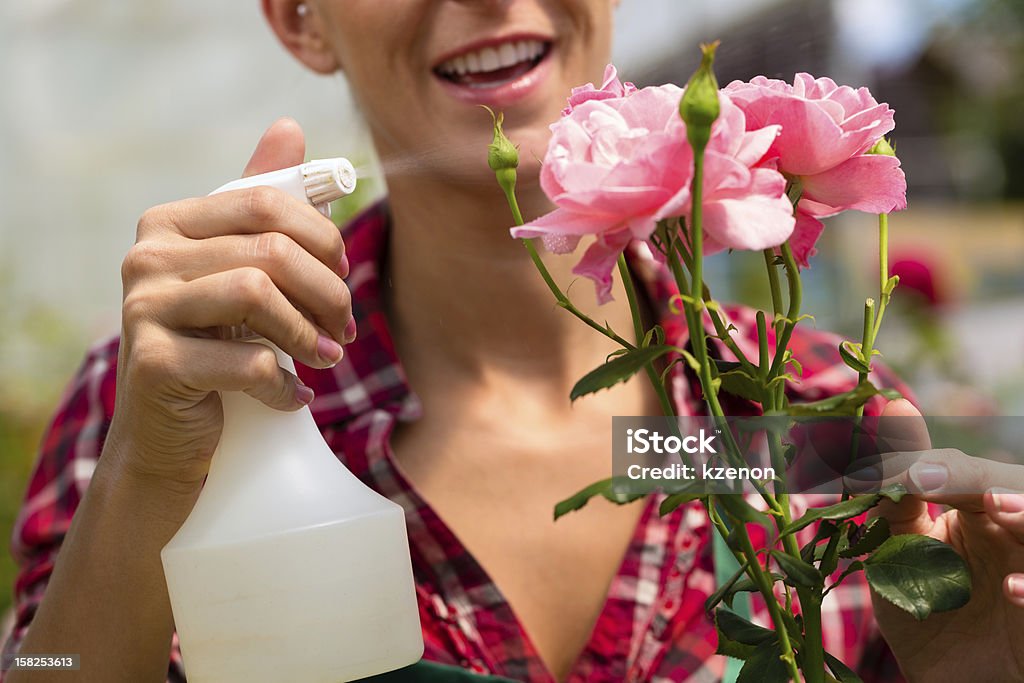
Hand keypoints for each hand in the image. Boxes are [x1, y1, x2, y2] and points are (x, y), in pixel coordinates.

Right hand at [107, 118, 352, 492]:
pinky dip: (284, 383)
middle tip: (344, 330)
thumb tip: (289, 128)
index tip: (345, 278)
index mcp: (169, 223)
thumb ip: (258, 206)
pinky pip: (247, 360)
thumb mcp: (237, 273)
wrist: (165, 436)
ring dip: (308, 335)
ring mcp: (143, 309)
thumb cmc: (212, 348)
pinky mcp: (154, 364)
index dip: (323, 239)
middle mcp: (146, 257)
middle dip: (327, 292)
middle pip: (269, 250)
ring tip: (326, 361)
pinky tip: (293, 397)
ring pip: (258, 294)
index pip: (267, 202)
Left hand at [861, 399, 1023, 681]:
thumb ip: (892, 494)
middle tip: (928, 480)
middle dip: (974, 478)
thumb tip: (889, 409)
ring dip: (1023, 511)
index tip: (887, 476)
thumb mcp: (898, 550)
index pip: (957, 472)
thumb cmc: (922, 608)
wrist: (942, 676)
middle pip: (1004, 486)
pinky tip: (1012, 590)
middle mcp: (1011, 528)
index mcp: (975, 507)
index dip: (923, 467)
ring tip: (998, 508)